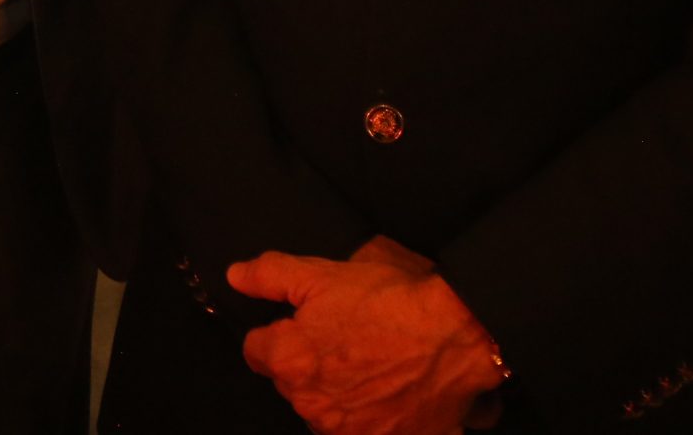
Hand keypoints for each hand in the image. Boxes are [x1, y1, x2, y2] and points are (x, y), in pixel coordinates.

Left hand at [225, 242, 505, 434]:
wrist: (457, 336)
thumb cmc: (391, 302)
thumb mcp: (323, 274)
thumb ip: (270, 276)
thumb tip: (234, 276)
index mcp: (290, 362)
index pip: (256, 351)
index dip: (277, 332)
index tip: (302, 323)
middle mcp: (312, 405)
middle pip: (290, 383)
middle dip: (307, 362)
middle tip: (344, 337)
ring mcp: (346, 430)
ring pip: (323, 409)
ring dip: (336, 391)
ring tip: (369, 363)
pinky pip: (358, 428)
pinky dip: (366, 415)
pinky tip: (385, 391)